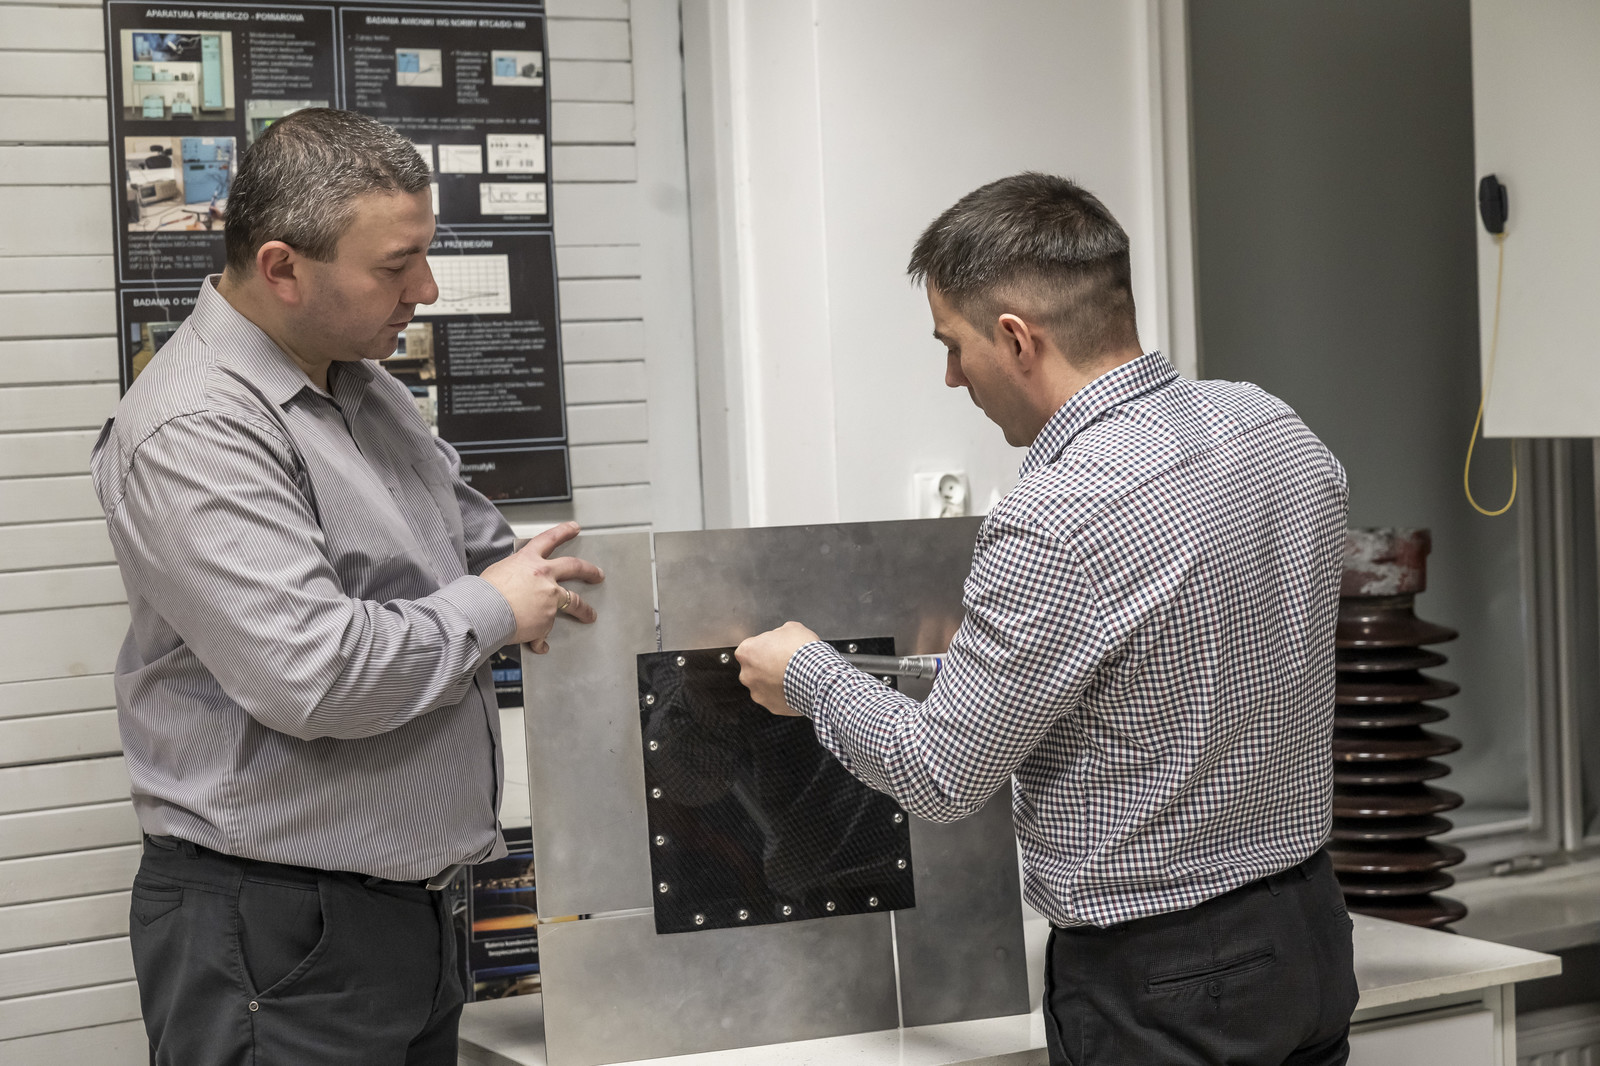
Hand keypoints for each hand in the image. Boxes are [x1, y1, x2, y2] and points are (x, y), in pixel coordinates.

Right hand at [480, 522, 603, 652]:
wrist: (483, 612)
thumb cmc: (483, 593)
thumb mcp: (498, 571)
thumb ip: (515, 574)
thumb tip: (516, 583)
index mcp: (529, 560)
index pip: (549, 539)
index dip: (563, 531)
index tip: (574, 528)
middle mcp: (544, 576)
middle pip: (574, 567)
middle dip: (589, 571)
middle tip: (598, 575)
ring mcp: (549, 599)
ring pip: (574, 602)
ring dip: (584, 610)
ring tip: (590, 615)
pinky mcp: (547, 621)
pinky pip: (545, 632)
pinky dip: (540, 640)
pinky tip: (540, 645)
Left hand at [735, 621, 819, 715]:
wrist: (817, 676)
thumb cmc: (802, 652)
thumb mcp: (791, 628)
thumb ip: (779, 633)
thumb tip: (781, 636)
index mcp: (747, 652)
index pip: (751, 647)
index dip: (766, 646)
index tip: (777, 648)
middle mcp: (747, 674)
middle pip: (755, 668)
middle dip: (768, 666)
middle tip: (785, 662)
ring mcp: (758, 693)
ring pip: (764, 686)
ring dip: (775, 681)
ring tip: (793, 676)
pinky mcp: (770, 706)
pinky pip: (776, 699)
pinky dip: (784, 694)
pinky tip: (797, 687)